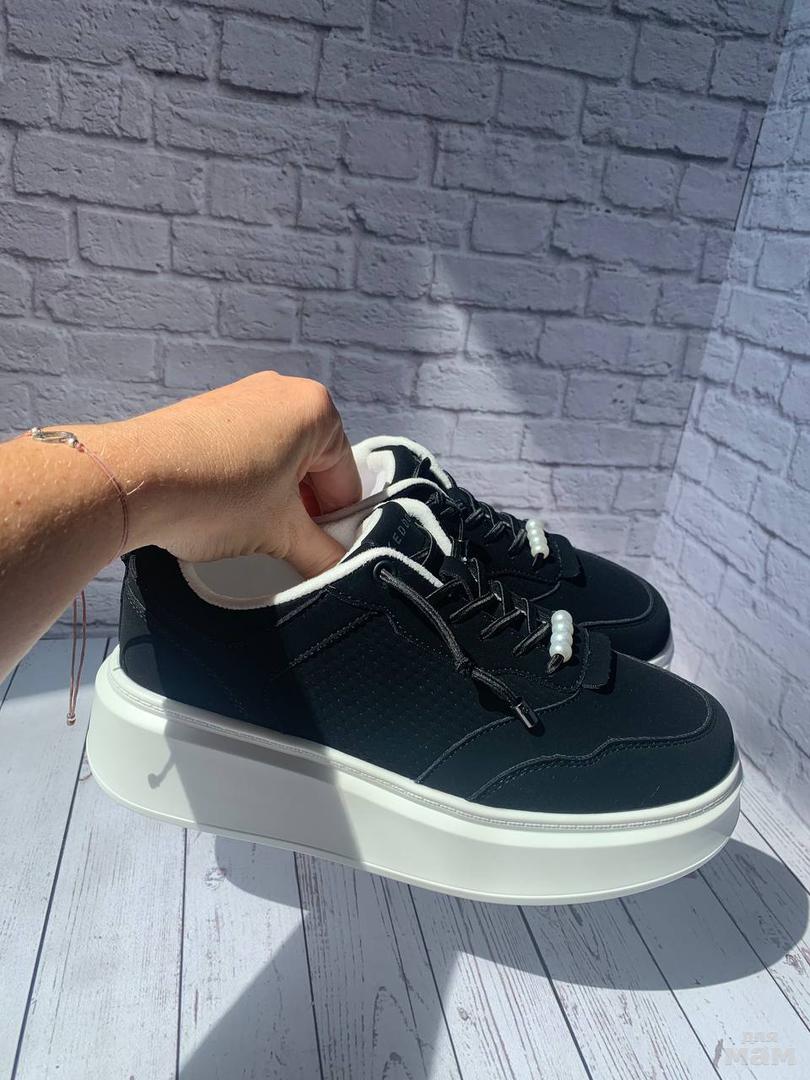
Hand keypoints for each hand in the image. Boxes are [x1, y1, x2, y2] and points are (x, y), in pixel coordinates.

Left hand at [89, 372, 361, 577]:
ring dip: (276, 499)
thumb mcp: (281, 533)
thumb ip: (321, 554)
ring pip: (280, 460)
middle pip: (314, 466)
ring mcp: (243, 396)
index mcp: (316, 409)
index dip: (338, 525)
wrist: (133, 479)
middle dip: (304, 510)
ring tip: (251, 530)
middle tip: (287, 546)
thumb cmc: (217, 494)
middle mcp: (283, 391)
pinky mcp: (210, 410)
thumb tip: (339, 571)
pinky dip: (248, 482)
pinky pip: (247, 451)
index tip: (324, 552)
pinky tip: (226, 511)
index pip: (346, 480)